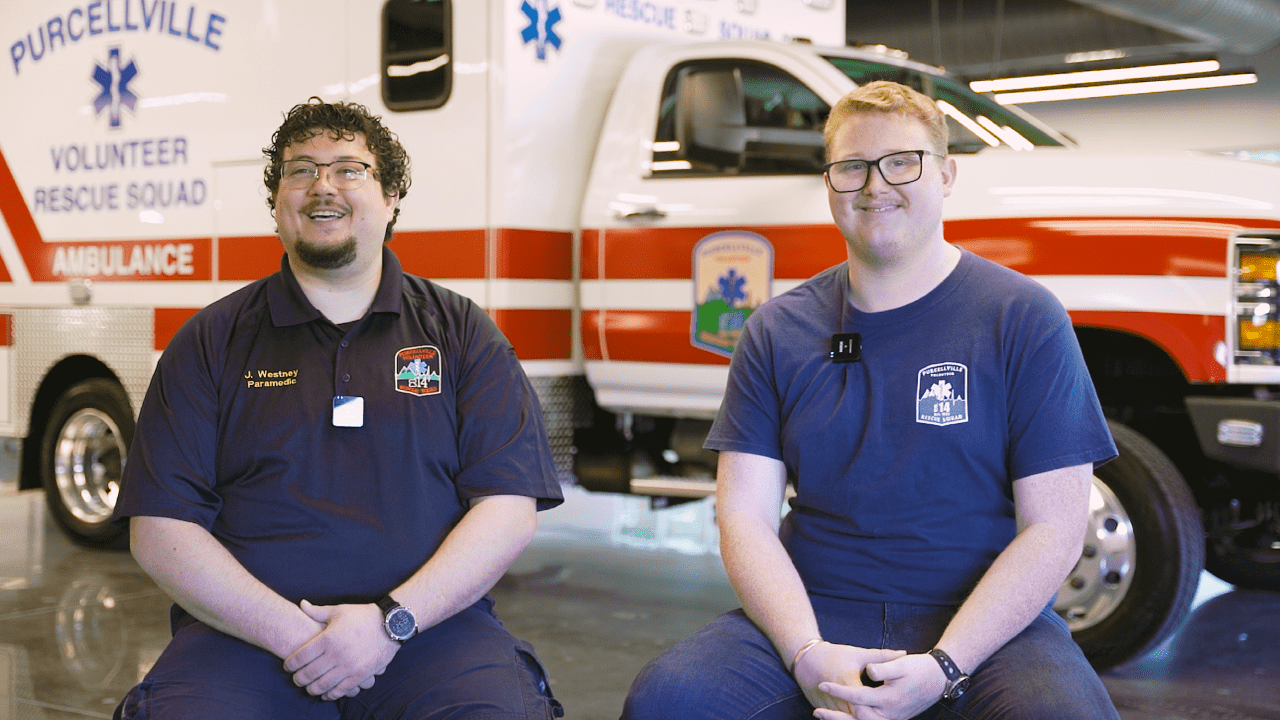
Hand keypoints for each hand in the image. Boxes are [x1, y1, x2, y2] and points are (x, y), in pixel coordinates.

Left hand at [283, 600, 400, 700]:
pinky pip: (339, 691)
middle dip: (298, 679)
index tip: (287, 666)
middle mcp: (336, 654)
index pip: (300, 657)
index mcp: (328, 638)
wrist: (390, 624)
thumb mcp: (340, 611)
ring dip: (311, 689)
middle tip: (296, 679)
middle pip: (307, 674)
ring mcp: (348, 666)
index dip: (289, 665)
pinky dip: (329, 695)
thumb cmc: (363, 616)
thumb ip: (318, 611)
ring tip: (309, 687)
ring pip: (321, 685)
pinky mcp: (360, 675)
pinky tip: (325, 693)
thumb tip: (301, 604)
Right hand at [793, 642, 906, 716]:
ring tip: (875, 718)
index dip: (877, 708)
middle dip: (869, 717)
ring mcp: (828, 705)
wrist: (806, 658)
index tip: (892, 707)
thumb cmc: (834, 654)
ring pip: (845, 719)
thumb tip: (904, 653)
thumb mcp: (858, 654)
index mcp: (848, 682)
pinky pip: (836, 719)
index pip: (863, 702)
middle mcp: (837, 697)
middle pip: (855, 716)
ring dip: (854, 719)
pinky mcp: (823, 708)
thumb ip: (882, 656)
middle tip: (886, 716)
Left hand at [813, 652, 946, 719]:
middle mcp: (890, 714)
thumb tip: (868, 670)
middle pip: (857, 719)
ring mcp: (892, 719)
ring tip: (823, 716)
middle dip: (836, 716)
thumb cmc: (919, 668)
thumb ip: (883, 667)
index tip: (822, 684)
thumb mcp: (901, 665)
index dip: (838, 690)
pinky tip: (842, 718)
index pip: (857, 697)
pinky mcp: (893, 719)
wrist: (939, 679)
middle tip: (816, 710)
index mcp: (889, 699)